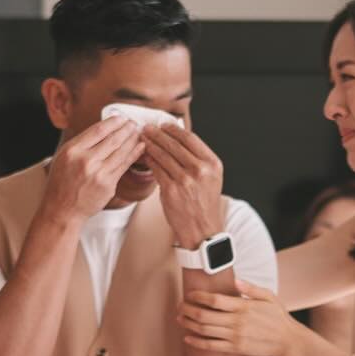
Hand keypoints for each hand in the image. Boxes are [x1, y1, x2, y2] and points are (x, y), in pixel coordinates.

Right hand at [43, 117, 144, 222]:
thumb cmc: (62, 183)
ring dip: (132, 140)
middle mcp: (85, 160)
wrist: (62, 210)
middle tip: (133, 123)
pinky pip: (124, 165)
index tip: (121, 118)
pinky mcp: (108, 185)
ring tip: (138, 132)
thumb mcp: (64, 157)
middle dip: (126, 129)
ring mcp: (98, 173)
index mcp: (73, 150)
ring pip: (121, 151)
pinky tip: (140, 147)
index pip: (98, 130)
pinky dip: (134, 154)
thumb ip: (82, 144)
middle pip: (112, 139)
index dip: (113, 122)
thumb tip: (103, 130)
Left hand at [143, 122, 224, 250]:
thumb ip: (197, 159)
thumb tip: (177, 139)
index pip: (190, 138)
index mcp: (212, 163)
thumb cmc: (204, 204)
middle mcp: (200, 170)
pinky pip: (156, 169)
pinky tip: (144, 155)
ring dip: (150, 144)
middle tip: (147, 128)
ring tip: (143, 138)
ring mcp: (185, 180)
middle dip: (158, 134)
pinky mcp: (171, 190)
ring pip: (163, 155)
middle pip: (174, 144)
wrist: (203, 230)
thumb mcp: (210, 178)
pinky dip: (149, 160)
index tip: (164, 125)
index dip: (174, 129)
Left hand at [180, 281, 299, 355]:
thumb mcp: (268, 296)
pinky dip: (197, 342)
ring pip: (204, 331)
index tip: (190, 294)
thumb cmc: (278, 316)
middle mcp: (237, 322)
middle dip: (188, 310)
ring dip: (189, 324)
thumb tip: (235, 280)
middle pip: (204, 315)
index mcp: (243, 307)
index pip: (214, 300)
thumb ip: (251, 288)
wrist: (288, 340)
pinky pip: (211, 346)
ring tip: (180, 318)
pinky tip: (187, 338)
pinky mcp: (235, 348)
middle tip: (180, 306)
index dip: (198, 297)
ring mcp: (235, 337)